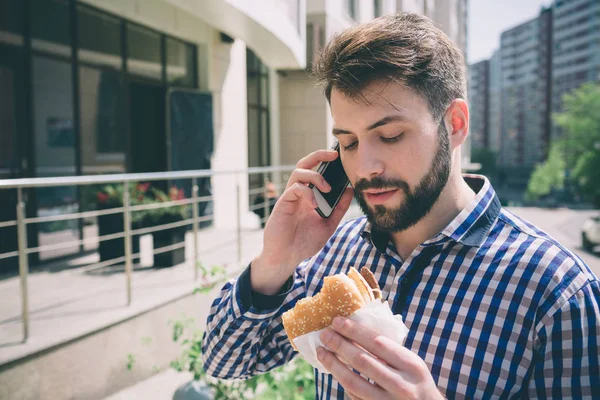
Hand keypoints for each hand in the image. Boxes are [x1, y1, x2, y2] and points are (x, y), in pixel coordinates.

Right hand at [251, 150, 353, 294]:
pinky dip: (307, 192)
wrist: (287, 257)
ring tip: (327, 188)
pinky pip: (295, 188)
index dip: (326, 161)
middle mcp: (299, 193)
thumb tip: (350, 190)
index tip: (341, 158)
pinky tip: (314, 205)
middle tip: (334, 154)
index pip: (316, 171)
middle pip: (305, 164)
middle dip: (319, 155)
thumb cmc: (304, 242)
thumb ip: (339, 208)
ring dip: (315, 176)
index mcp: (310, 195)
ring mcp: (290, 197)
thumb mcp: (328, 224)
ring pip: (299, 172)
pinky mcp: (283, 203)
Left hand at [317, 317, 443, 399]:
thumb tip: (355, 329)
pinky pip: (354, 396)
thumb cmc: (415, 382)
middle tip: (324, 333)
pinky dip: (343, 382)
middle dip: (339, 345)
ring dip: (333, 365)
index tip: (337, 321)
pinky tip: (335, 371)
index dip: (355, 331)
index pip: (378, 343)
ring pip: (353, 382)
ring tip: (322, 352)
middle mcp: (401, 385)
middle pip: (362, 361)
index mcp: (411, 365)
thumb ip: (389, 351)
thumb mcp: (411, 364)